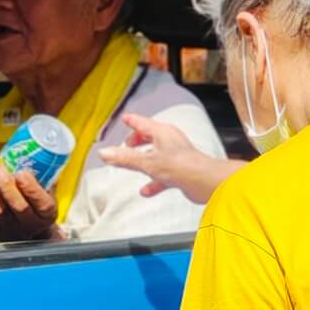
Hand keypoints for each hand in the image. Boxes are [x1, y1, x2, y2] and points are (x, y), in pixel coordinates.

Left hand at [0, 159, 62, 242]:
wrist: (31, 232)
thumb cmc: (37, 205)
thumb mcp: (47, 192)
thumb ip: (42, 177)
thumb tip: (35, 151)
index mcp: (47, 215)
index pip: (42, 204)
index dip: (31, 188)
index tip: (22, 173)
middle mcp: (30, 225)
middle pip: (18, 207)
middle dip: (5, 185)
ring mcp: (12, 231)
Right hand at [98, 114, 241, 204]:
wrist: (204, 181)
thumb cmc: (181, 166)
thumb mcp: (146, 162)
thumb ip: (124, 159)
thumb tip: (104, 153)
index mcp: (162, 133)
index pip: (142, 123)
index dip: (132, 121)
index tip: (125, 118)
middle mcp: (170, 141)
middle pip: (150, 138)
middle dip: (137, 142)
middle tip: (126, 146)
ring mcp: (176, 156)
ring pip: (156, 156)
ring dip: (144, 161)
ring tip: (133, 166)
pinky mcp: (181, 171)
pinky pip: (162, 174)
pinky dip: (153, 181)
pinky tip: (146, 190)